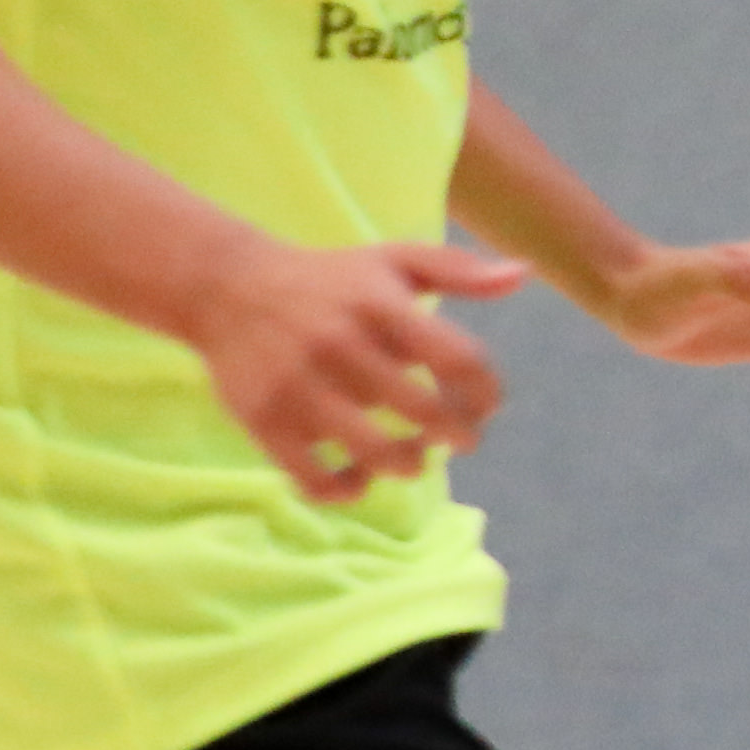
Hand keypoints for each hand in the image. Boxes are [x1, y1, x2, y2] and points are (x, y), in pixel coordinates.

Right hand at [184, 237, 530, 503]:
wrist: (227, 288)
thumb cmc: (330, 279)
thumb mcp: (393, 260)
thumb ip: (458, 270)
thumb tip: (521, 275)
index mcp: (381, 306)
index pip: (458, 359)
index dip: (485, 391)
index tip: (486, 405)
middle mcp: (341, 344)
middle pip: (425, 412)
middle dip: (456, 435)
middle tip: (459, 439)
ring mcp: (300, 386)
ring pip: (374, 451)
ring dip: (407, 464)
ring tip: (411, 457)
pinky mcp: (264, 420)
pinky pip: (315, 478)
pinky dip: (347, 489)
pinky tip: (359, 477)